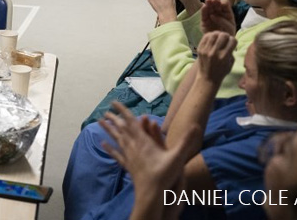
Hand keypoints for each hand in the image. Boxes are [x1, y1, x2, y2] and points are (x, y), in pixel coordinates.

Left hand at [99, 102, 199, 216]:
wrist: (152, 194)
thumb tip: (196, 126)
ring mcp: (129, 156)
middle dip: (114, 119)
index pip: (131, 122)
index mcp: (143, 142)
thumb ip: (186, 141)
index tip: (114, 102)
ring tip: (100, 122)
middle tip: (106, 111)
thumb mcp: (178, 156)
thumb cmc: (164, 175)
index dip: (122, 111)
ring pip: (117, 139)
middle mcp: (133, 147)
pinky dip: (109, 148)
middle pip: (121, 129)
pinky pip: (117, 154)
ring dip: (109, 130)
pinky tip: (103, 144)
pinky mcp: (128, 166)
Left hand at [196, 31, 236, 83]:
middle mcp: (215, 52)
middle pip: (223, 35)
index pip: (232, 41)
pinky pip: (205, 37)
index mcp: (224, 56)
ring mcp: (206, 50)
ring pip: (213, 34)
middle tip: (225, 38)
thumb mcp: (231, 63)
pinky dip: (210, 35)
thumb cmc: (221, 71)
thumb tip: (230, 40)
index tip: (232, 42)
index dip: (234, 40)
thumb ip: (231, 51)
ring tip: (219, 36)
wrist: (207, 78)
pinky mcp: (200, 49)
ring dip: (218, 34)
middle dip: (226, 35)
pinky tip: (212, 38)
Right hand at [201, 0, 235, 35]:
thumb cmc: (228, 34)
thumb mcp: (230, 27)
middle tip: (215, 0)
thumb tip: (213, 16)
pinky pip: (203, 15)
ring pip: (209, 8)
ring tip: (208, 0)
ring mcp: (211, 16)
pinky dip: (203, 10)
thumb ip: (224, 21)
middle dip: (215, 2)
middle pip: (216, 5)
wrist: (221, 43)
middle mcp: (219, 13)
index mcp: (227, 13)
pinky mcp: (204, 21)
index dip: (223, 3)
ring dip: (208, 3)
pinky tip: (204, 6)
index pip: (225, 5)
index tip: (222, 4)